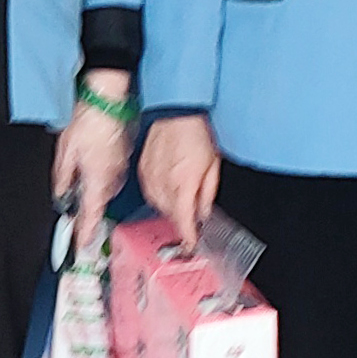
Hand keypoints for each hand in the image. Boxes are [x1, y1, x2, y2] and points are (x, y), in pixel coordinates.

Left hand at [51, 73, 135, 256]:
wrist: (108, 99)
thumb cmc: (90, 120)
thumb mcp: (66, 151)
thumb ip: (62, 177)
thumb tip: (60, 193)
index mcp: (98, 179)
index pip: (92, 214)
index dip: (85, 232)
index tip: (81, 245)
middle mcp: (112, 177)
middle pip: (98, 202)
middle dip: (86, 210)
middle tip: (73, 219)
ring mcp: (119, 167)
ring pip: (104, 189)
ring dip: (92, 192)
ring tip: (78, 188)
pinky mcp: (122, 156)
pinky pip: (110, 175)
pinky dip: (99, 178)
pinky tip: (89, 169)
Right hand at [140, 114, 220, 237]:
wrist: (177, 113)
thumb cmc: (196, 134)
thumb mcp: (213, 166)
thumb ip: (207, 193)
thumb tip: (203, 212)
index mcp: (183, 184)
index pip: (184, 221)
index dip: (188, 237)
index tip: (191, 244)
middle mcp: (164, 183)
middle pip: (170, 215)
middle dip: (180, 221)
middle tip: (191, 220)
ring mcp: (151, 176)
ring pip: (158, 205)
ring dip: (169, 209)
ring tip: (180, 202)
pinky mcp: (143, 169)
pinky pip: (149, 192)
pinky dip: (158, 197)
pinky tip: (167, 191)